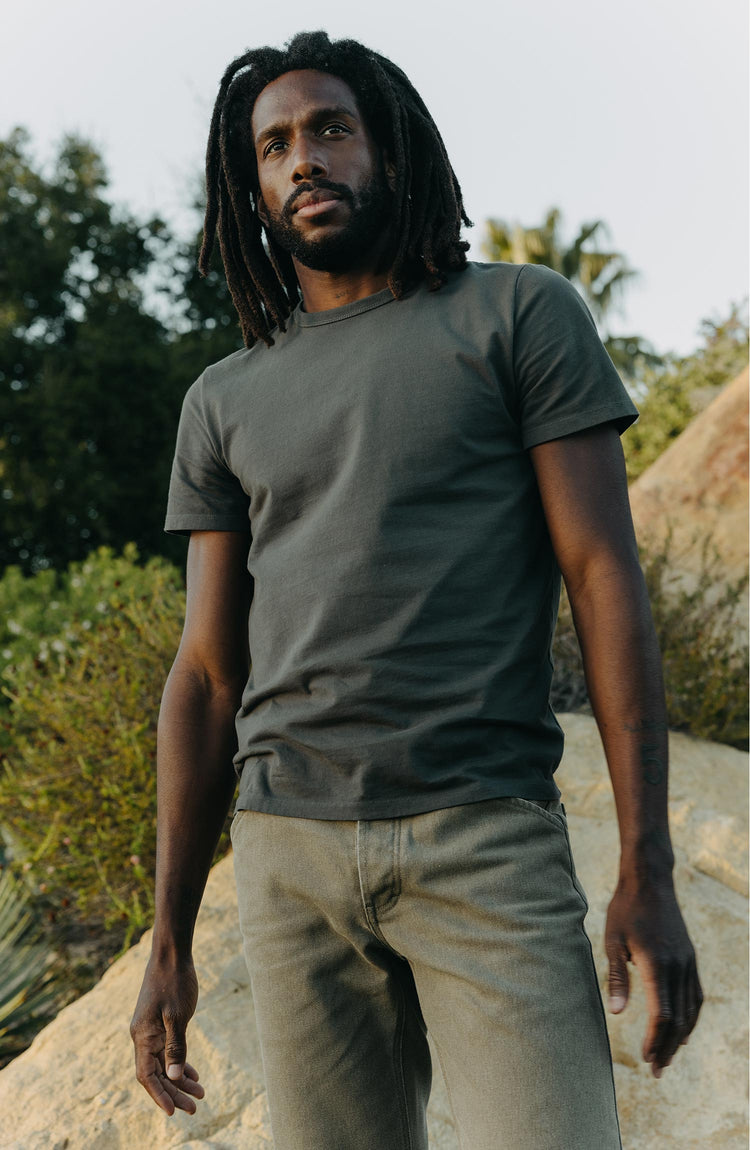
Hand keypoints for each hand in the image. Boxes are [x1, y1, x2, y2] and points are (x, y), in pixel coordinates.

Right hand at [130, 954, 204, 1114]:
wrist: (171, 954)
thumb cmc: (175, 982)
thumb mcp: (178, 1016)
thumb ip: (176, 1047)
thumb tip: (175, 1077)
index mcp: (142, 1036)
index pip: (147, 1076)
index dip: (159, 1096)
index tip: (174, 1112)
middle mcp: (143, 1036)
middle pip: (156, 1074)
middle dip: (174, 1092)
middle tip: (195, 1107)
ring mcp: (151, 1030)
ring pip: (163, 1063)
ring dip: (180, 1079)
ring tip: (200, 1093)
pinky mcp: (160, 1023)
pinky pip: (167, 1050)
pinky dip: (179, 1063)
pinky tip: (192, 1073)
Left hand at [605, 879, 701, 1076]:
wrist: (650, 882)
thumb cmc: (625, 910)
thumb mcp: (613, 941)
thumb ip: (616, 978)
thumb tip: (614, 1013)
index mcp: (657, 964)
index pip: (660, 1014)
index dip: (654, 1040)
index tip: (645, 1059)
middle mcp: (678, 966)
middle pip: (678, 1019)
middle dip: (666, 1047)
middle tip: (656, 1071)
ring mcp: (688, 962)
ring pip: (690, 1010)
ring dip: (679, 1037)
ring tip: (667, 1058)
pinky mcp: (690, 959)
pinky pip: (696, 996)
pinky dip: (690, 1017)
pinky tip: (682, 1031)